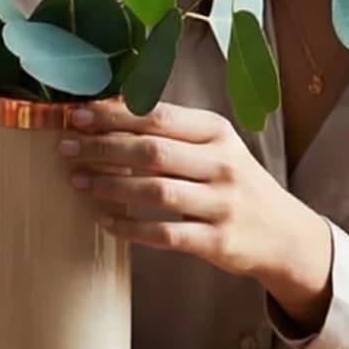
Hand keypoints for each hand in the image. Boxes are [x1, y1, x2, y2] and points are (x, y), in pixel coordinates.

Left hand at [54, 100, 333, 321]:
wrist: (283, 233)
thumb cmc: (233, 183)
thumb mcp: (213, 148)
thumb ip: (170, 131)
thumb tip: (109, 108)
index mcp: (217, 133)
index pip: (159, 117)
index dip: (114, 115)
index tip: (77, 115)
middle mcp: (222, 164)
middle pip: (152, 152)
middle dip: (103, 148)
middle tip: (65, 148)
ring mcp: (221, 204)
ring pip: (156, 192)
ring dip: (110, 186)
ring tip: (76, 181)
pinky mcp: (217, 241)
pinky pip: (164, 234)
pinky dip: (129, 227)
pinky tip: (104, 221)